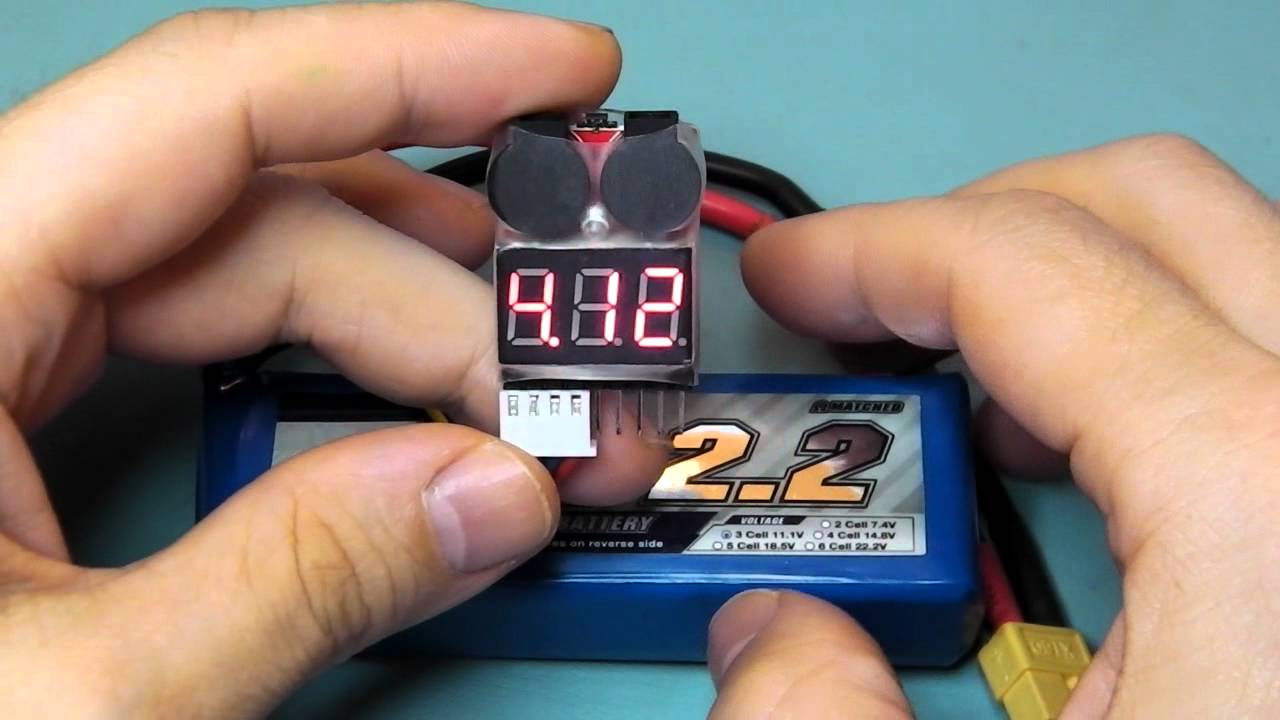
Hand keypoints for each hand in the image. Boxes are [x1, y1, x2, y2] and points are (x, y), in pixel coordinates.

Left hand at [0, 3, 657, 715]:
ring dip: (405, 334)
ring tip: (516, 403)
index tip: (558, 73)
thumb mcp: (76, 700)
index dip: (410, 62)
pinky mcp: (21, 397)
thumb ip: (293, 584)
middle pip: (264, 216)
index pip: (209, 105)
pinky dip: (332, 375)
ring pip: (250, 275)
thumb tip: (490, 498)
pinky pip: (212, 340)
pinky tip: (409, 412)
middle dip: (444, 294)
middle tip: (568, 382)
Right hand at [711, 134, 1279, 716]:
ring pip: (1234, 258)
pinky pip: (1272, 343)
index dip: (869, 251)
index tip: (793, 275)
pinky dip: (1165, 351)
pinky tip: (1095, 459)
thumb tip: (770, 640)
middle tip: (872, 297)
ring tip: (972, 385)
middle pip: (1154, 205)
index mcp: (1259, 497)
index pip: (1027, 267)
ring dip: (1079, 284)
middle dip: (978, 228)